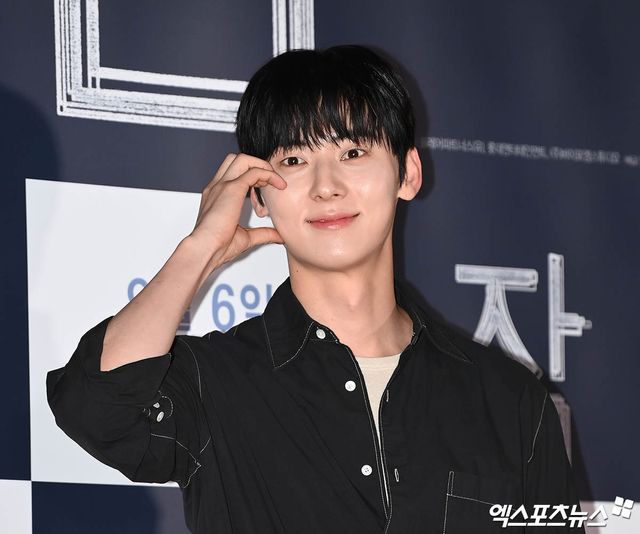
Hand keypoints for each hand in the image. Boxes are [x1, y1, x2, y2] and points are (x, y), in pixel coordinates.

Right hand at [188, 153, 286, 272]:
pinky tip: (278, 185)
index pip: (233, 172)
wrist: (204, 249)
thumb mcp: (245, 238)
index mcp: (216, 195)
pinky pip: (254, 171)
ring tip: (275, 181)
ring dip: (262, 166)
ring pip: (243, 159)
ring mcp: (222, 185)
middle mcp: (217, 187)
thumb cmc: (217, 247)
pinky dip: (268, 174)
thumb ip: (262, 234)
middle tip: (270, 182)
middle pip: (236, 159)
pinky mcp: (231, 189)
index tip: (264, 189)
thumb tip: (278, 235)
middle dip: (257, 165)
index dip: (252, 176)